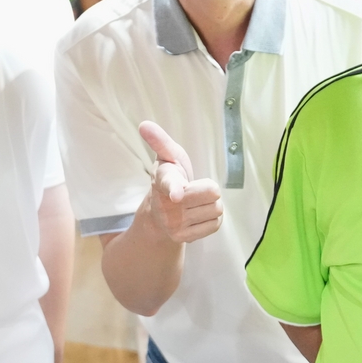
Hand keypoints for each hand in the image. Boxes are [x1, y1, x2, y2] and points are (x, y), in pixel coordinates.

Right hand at [139, 121, 222, 243]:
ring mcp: (174, 224)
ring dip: (211, 204)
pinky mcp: (184, 238)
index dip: (174, 189)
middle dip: (209, 188)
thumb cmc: (169, 178)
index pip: (169, 184)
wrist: (159, 215)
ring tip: (196, 202)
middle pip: (212, 191)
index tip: (176, 195)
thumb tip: (144, 124)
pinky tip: (197, 215)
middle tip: (195, 189)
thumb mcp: (167, 158)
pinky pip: (216, 224)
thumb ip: (159, 141)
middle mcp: (166, 204)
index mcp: (162, 180)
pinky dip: (211, 218)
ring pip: (217, 208)